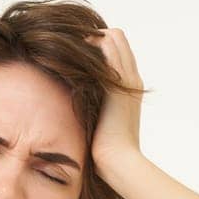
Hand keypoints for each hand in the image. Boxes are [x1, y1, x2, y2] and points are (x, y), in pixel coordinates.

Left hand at [82, 27, 146, 176]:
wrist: (119, 162)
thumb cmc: (106, 151)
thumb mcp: (100, 123)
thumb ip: (94, 109)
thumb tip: (76, 107)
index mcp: (130, 87)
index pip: (118, 48)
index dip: (98, 45)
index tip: (75, 56)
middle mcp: (132, 78)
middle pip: (116, 37)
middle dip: (92, 37)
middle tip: (69, 51)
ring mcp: (127, 79)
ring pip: (112, 37)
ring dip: (89, 39)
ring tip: (67, 52)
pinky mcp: (117, 84)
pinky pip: (107, 49)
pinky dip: (89, 46)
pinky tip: (69, 57)